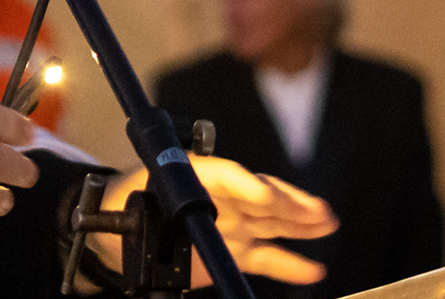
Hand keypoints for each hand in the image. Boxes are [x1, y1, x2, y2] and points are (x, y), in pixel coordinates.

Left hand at [91, 156, 338, 287]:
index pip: (227, 176)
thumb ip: (149, 210)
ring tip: (326, 222)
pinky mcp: (234, 250)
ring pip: (271, 221)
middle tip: (315, 209)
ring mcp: (231, 224)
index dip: (248, 184)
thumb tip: (158, 223)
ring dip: (300, 223)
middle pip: (260, 196)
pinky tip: (313, 268)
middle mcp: (221, 198)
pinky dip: (290, 263)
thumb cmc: (123, 207)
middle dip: (288, 202)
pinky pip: (266, 256)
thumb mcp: (129, 203)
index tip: (265, 194)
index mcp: (196, 178)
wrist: (118, 233)